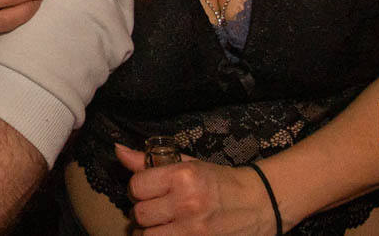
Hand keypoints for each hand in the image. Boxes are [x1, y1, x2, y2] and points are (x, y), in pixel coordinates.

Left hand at [115, 143, 276, 235]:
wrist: (260, 204)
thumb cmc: (221, 181)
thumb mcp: (188, 164)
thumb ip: (150, 161)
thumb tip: (118, 150)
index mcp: (182, 176)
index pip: (136, 187)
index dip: (138, 190)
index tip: (147, 192)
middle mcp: (186, 203)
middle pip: (140, 215)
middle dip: (142, 214)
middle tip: (154, 211)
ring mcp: (193, 230)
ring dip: (150, 232)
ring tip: (160, 226)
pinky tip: (170, 234)